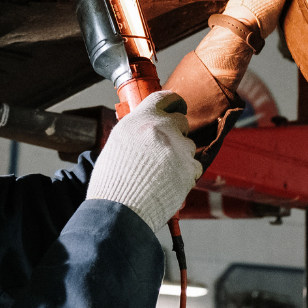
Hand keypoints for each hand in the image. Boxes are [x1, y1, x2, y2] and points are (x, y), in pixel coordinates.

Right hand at [86, 91, 202, 232]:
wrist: (120, 210)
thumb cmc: (113, 181)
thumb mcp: (118, 144)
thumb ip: (136, 130)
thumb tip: (146, 128)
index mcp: (141, 119)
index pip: (164, 97)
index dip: (173, 101)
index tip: (177, 106)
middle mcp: (161, 128)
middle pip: (181, 121)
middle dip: (176, 132)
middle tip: (165, 147)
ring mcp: (178, 148)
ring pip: (188, 145)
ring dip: (180, 155)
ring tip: (161, 173)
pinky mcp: (189, 168)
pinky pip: (194, 166)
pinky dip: (185, 173)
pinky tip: (169, 183)